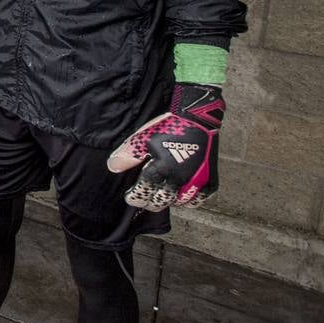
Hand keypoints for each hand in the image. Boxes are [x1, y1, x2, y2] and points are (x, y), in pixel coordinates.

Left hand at [108, 83, 223, 210]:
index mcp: (161, 169)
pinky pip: (198, 199)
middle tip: (144, 200)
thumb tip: (113, 167)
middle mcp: (179, 179)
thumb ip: (127, 155)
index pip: (144, 192)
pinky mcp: (209, 180)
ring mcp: (196, 181)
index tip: (131, 197)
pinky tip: (181, 196)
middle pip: (161, 201)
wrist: (196, 120)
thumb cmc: (168, 127)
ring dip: (168, 202)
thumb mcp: (142, 138)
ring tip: (160, 197)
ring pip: (179, 202)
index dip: (135, 197)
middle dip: (149, 202)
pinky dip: (188, 201)